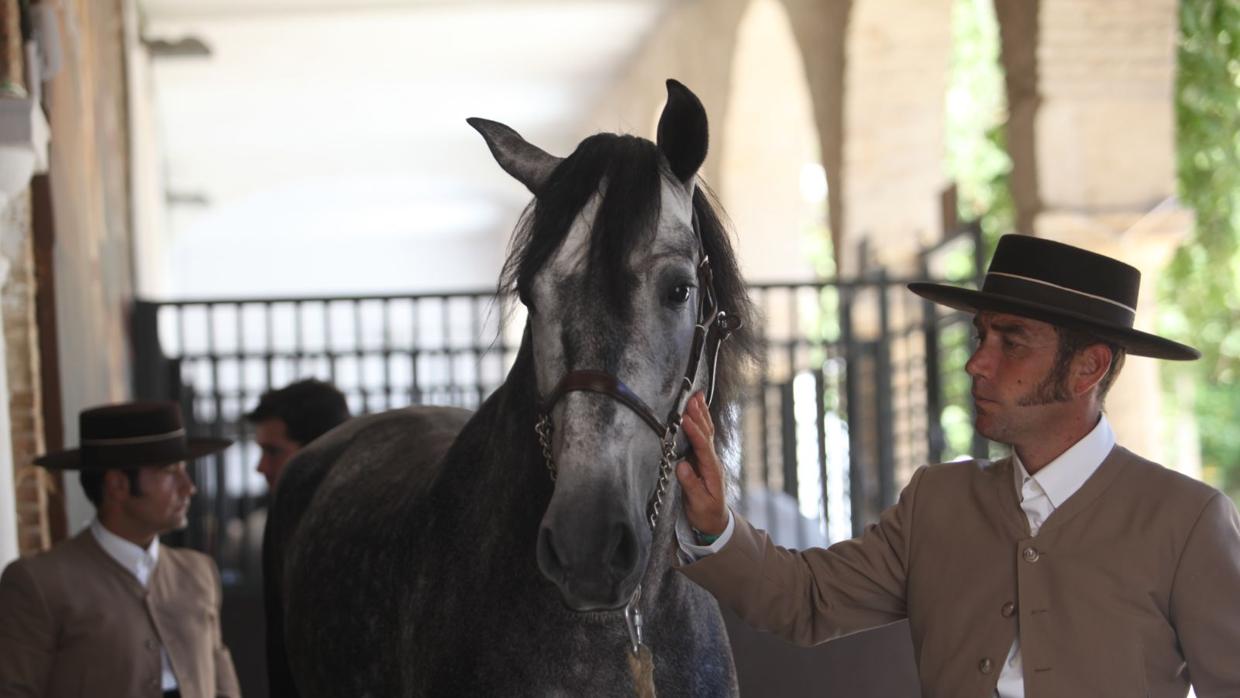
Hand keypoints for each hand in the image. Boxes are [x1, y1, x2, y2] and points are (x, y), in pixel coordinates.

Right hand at [675, 392, 727, 535]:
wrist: (716, 522)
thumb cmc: (706, 514)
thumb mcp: (698, 504)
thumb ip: (691, 484)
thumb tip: (681, 465)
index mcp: (712, 471)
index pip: (703, 448)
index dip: (695, 433)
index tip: (686, 419)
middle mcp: (713, 462)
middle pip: (707, 434)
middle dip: (700, 415)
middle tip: (693, 397)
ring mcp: (709, 459)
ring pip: (707, 432)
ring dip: (702, 413)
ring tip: (697, 396)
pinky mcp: (703, 460)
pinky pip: (703, 437)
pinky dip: (701, 422)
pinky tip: (698, 411)